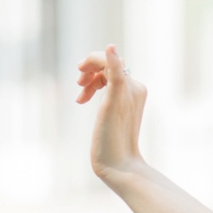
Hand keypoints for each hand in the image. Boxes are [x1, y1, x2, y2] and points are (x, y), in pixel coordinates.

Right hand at [76, 45, 146, 179]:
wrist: (118, 166)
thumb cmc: (112, 137)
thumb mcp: (110, 102)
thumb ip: (114, 72)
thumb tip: (110, 46)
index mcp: (133, 86)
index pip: (110, 60)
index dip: (92, 62)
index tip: (78, 73)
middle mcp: (133, 90)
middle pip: (107, 67)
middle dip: (89, 71)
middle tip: (78, 83)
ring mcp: (127, 100)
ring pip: (105, 78)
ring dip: (89, 82)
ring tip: (80, 96)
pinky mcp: (119, 111)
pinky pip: (105, 90)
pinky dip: (92, 91)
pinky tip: (82, 101)